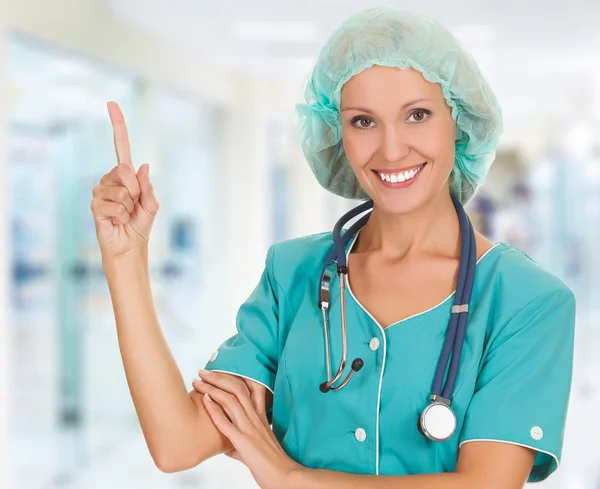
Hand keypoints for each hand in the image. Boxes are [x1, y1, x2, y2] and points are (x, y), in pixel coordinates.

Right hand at [90, 102, 159, 261]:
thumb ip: (147, 187)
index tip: (111, 104)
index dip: (118, 126)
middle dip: (136, 190)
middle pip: (125, 170)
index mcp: (126, 176)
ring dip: (129, 205)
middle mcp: (111, 179)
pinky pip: (114, 204)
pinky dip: (121, 214)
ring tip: (126, 215)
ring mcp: (101, 191)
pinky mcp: (95, 205)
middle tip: (135, 206)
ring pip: (120, 189)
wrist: (130, 247)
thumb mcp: (151, 205)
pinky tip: (117, 220)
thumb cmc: (140, 225)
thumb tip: (141, 165)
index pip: (121, 147)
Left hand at [192, 370, 300, 488]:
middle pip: (238, 388)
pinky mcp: (242, 440)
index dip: (237, 375)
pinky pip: (225, 421)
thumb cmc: (271, 464)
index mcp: (260, 417)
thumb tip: (225, 447)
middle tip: (204, 371)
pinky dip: (213, 409)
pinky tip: (204, 399)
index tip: (222, 369)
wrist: (282, 476)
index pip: (252, 388)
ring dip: (212, 388)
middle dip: (219, 377)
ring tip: (198, 381)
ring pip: (231, 400)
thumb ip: (239, 444)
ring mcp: (249, 427)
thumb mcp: (255, 448)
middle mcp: (255, 417)